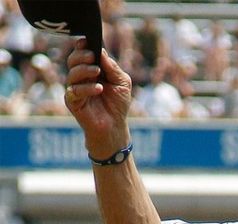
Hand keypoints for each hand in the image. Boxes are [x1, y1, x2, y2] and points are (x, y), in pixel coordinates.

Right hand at [65, 39, 131, 158]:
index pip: (82, 53)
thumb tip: (102, 51)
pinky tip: (98, 89)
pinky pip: (74, 91)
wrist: (115, 125)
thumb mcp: (122, 82)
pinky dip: (86, 88)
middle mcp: (81, 77)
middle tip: (92, 57)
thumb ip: (113, 68)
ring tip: (97, 72)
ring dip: (84, 70)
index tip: (87, 41)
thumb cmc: (118, 103)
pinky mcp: (73, 102)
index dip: (82, 46)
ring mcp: (75, 89)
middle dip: (82, 55)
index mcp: (92, 69)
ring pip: (72, 74)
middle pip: (73, 60)